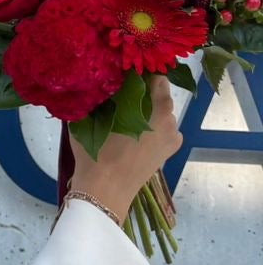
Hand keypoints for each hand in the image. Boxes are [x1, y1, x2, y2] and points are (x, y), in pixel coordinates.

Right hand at [70, 75, 182, 223]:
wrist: (105, 192)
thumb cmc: (99, 153)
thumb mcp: (93, 118)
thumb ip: (101, 96)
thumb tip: (102, 80)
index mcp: (158, 109)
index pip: (158, 78)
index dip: (143, 73)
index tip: (126, 73)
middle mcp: (171, 121)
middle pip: (160, 97)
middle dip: (144, 93)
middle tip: (121, 93)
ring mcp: (172, 139)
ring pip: (161, 115)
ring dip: (147, 112)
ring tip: (124, 115)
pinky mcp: (168, 153)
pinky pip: (161, 131)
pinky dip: (150, 128)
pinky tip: (132, 133)